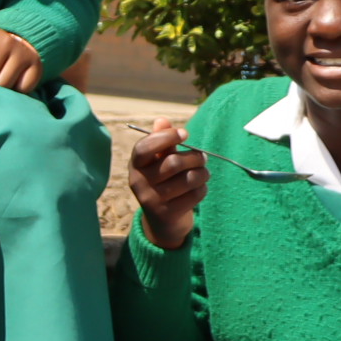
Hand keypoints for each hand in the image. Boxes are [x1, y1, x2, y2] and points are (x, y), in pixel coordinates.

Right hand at [127, 118, 206, 248]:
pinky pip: (194, 195)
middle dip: (194, 157)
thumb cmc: (162, 182)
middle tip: (202, 157)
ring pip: (188, 179)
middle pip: (174, 163)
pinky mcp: (167, 214)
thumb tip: (162, 120)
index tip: (185, 133)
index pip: (145, 148)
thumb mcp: (158, 162)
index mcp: (135, 165)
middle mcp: (139, 183)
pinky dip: (203, 188)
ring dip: (203, 173)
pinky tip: (200, 188)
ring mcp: (152, 200)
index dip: (166, 137)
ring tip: (204, 172)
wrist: (162, 220)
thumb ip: (161, 142)